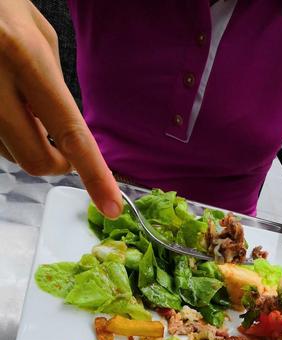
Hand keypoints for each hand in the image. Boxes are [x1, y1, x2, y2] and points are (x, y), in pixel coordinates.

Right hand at [0, 0, 120, 216]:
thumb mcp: (37, 32)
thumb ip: (55, 81)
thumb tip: (65, 127)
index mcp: (24, 57)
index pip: (70, 131)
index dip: (94, 174)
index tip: (111, 205)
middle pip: (34, 158)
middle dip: (58, 165)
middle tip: (66, 154)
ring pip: (8, 152)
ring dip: (25, 143)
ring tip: (22, 105)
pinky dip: (6, 132)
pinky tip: (7, 104)